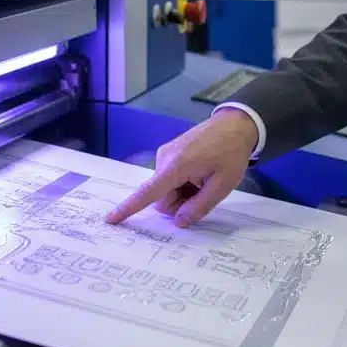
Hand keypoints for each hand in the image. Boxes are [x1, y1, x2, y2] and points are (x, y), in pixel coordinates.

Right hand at [105, 109, 257, 227]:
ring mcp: (165, 154)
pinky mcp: (169, 152)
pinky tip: (201, 172)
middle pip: (162, 197)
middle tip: (205, 191)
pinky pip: (170, 178)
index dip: (128, 208)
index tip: (110, 219)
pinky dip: (183, 182)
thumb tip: (178, 222)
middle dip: (180, 202)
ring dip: (184, 192)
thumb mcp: (222, 185)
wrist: (236, 124)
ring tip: (205, 179)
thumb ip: (199, 207)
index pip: (147, 193)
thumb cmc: (231, 154)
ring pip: (167, 189)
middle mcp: (163, 159)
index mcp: (175, 167)